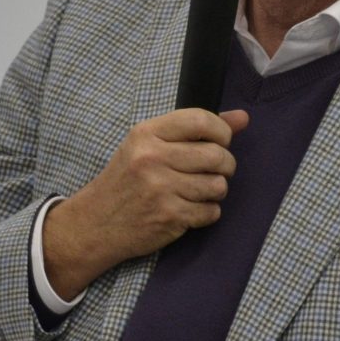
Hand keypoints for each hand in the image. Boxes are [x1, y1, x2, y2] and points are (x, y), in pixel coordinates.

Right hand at [43, 108, 248, 299]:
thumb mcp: (150, 144)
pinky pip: (211, 212)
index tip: (220, 141)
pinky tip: (191, 209)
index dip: (222, 131)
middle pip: (217, 155)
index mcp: (147, 134)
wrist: (96, 222)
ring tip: (200, 190)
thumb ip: (195, 129)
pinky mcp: (169, 217)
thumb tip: (243, 118)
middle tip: (215, 170)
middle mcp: (152, 158)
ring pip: (218, 185)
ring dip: (216, 190)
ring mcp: (161, 189)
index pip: (201, 121)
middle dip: (225, 164)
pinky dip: (207, 212)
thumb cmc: (127, 178)